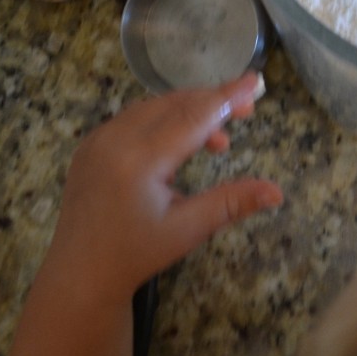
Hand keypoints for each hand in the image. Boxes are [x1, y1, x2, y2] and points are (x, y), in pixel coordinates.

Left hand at [42, 74, 282, 308]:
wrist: (79, 274)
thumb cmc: (136, 254)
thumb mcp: (187, 229)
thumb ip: (232, 202)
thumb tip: (277, 192)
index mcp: (139, 160)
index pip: (193, 116)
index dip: (227, 97)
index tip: (255, 81)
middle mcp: (115, 139)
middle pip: (175, 104)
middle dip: (213, 101)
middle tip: (248, 110)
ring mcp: (98, 139)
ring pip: (155, 106)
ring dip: (190, 111)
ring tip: (218, 139)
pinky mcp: (91, 144)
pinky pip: (135, 117)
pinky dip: (165, 118)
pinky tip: (181, 141)